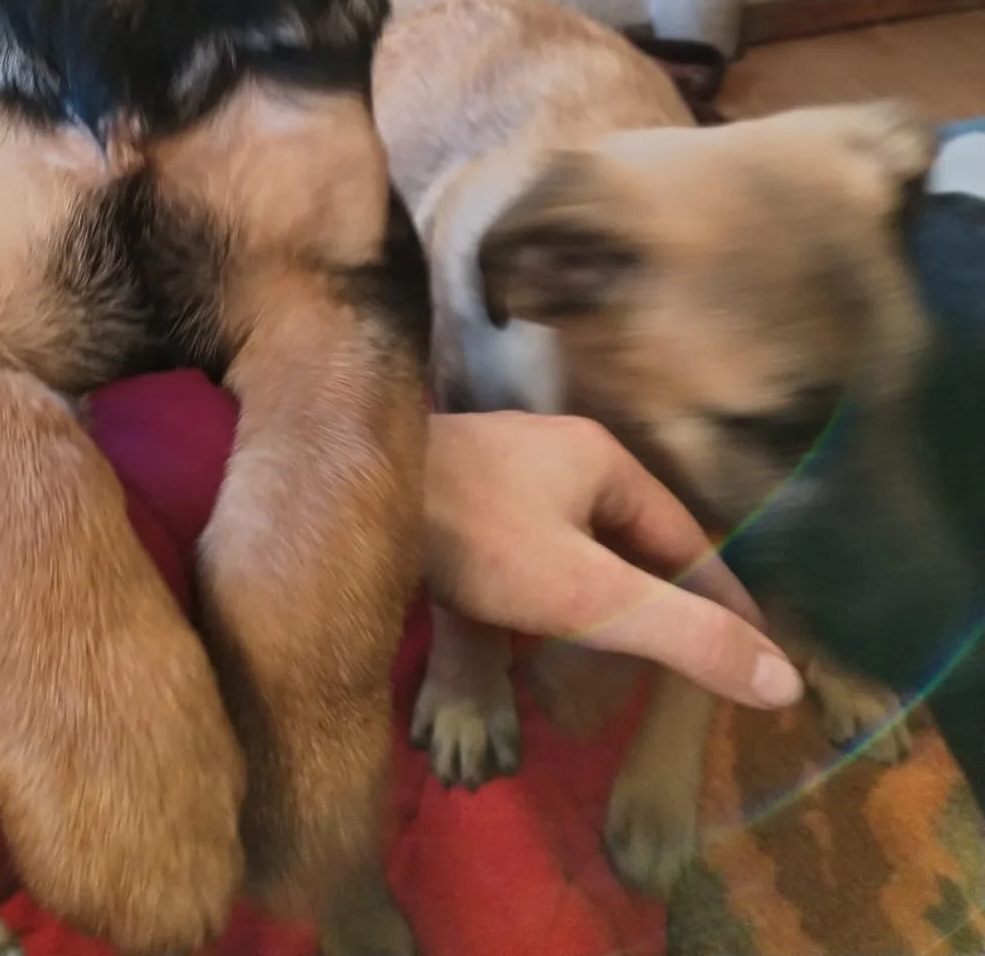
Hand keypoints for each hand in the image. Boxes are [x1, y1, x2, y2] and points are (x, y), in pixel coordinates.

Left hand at [423, 412, 803, 709]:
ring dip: (607, 596)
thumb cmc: (474, 534)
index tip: (757, 655)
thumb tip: (785, 681)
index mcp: (602, 459)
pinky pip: (532, 548)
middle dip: (666, 599)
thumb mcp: (588, 593)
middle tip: (696, 664)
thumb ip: (683, 635)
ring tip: (628, 658)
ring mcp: (505, 471)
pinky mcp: (462, 496)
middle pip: (634, 538)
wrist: (348, 490)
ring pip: (580, 543)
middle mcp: (559, 452)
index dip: (723, 601)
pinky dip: (555, 591)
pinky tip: (542, 631)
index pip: (687, 538)